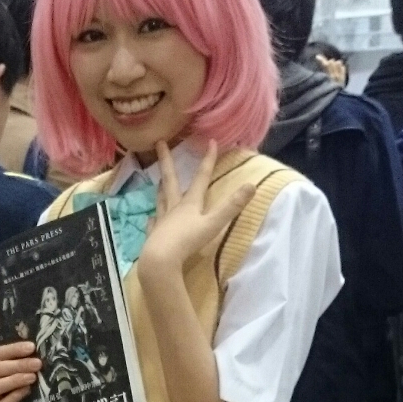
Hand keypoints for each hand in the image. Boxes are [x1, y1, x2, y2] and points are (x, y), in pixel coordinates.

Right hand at [0, 340, 39, 401]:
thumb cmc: (14, 390)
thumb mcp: (15, 372)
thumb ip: (19, 360)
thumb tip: (33, 346)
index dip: (14, 349)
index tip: (32, 347)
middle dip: (18, 365)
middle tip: (37, 363)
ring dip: (15, 380)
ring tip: (33, 377)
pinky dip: (14, 396)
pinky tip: (27, 391)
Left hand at [138, 141, 255, 279]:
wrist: (160, 259)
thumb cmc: (188, 241)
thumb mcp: (214, 223)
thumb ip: (232, 206)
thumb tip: (252, 185)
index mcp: (190, 203)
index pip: (201, 177)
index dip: (208, 160)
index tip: (211, 142)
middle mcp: (174, 207)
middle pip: (170, 180)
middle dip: (167, 160)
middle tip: (159, 143)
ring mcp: (162, 220)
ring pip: (161, 199)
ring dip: (160, 187)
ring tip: (158, 179)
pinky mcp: (154, 235)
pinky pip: (153, 223)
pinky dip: (153, 218)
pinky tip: (151, 217)